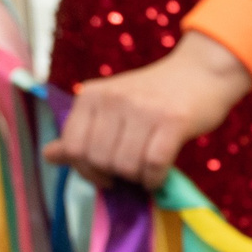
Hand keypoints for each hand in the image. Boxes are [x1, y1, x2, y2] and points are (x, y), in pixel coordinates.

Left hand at [41, 33, 251, 188]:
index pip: (73, 146)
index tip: (102, 174)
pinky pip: (154, 164)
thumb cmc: (156, 94)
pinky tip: (158, 177)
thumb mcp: (112, 106)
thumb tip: (49, 156)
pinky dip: (155, 179)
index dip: (85, 170)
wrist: (202, 72)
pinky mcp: (172, 121)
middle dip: (114, 175)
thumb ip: (82, 131)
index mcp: (92, 95)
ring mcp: (143, 109)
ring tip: (145, 173)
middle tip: (128, 174)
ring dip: (136, 179)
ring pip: (126, 164)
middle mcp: (113, 100)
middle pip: (99, 160)